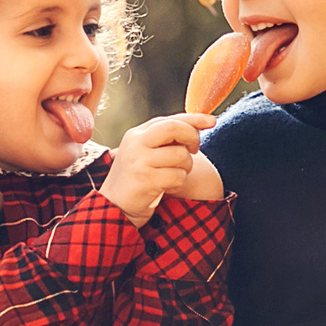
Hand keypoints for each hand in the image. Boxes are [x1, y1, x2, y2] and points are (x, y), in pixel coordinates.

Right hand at [100, 114, 214, 224]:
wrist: (114, 206)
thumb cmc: (136, 179)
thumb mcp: (144, 153)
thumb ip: (164, 140)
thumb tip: (197, 126)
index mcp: (136, 134)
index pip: (169, 120)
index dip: (194, 118)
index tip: (211, 121)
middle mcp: (136, 144)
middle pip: (174, 128)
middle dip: (192, 137)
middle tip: (194, 150)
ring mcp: (139, 161)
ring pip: (180, 155)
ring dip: (186, 167)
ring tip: (175, 174)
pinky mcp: (146, 180)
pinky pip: (178, 176)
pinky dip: (179, 182)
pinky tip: (169, 186)